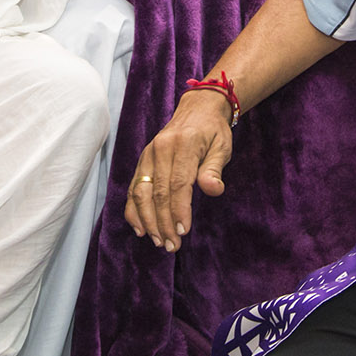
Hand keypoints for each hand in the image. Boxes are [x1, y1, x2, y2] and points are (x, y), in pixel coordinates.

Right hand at [124, 89, 234, 251]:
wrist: (197, 109)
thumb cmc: (213, 131)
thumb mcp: (222, 147)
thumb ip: (214, 169)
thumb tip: (213, 190)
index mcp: (183, 144)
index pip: (178, 183)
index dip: (179, 209)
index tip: (183, 232)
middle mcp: (160, 149)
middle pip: (157, 191)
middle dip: (163, 222)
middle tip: (171, 246)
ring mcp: (148, 154)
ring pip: (141, 192)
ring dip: (148, 220)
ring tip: (158, 241)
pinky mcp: (143, 161)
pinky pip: (134, 188)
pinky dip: (133, 210)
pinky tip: (140, 228)